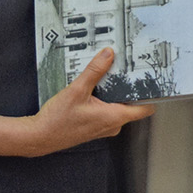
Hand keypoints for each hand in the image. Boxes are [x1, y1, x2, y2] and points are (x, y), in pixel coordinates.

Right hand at [21, 48, 154, 155]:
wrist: (40, 136)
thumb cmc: (57, 121)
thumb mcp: (77, 90)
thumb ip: (94, 71)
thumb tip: (107, 55)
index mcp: (114, 117)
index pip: (145, 108)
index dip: (151, 93)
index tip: (151, 80)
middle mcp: (112, 124)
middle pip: (131, 103)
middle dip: (128, 87)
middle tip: (124, 69)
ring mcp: (104, 127)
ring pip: (118, 106)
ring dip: (114, 92)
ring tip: (105, 76)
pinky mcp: (95, 126)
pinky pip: (107, 110)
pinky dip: (104, 99)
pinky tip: (92, 89)